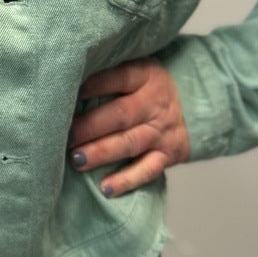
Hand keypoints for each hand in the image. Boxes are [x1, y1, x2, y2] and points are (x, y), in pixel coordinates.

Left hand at [66, 58, 189, 196]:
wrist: (192, 104)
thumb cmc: (145, 86)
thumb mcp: (136, 68)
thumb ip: (109, 73)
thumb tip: (66, 82)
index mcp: (146, 75)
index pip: (119, 77)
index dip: (95, 85)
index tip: (69, 93)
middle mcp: (155, 103)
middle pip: (121, 114)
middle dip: (90, 126)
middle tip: (64, 136)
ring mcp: (162, 131)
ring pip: (130, 143)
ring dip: (102, 153)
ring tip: (77, 160)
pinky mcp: (168, 155)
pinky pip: (147, 170)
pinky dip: (127, 180)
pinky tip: (106, 189)